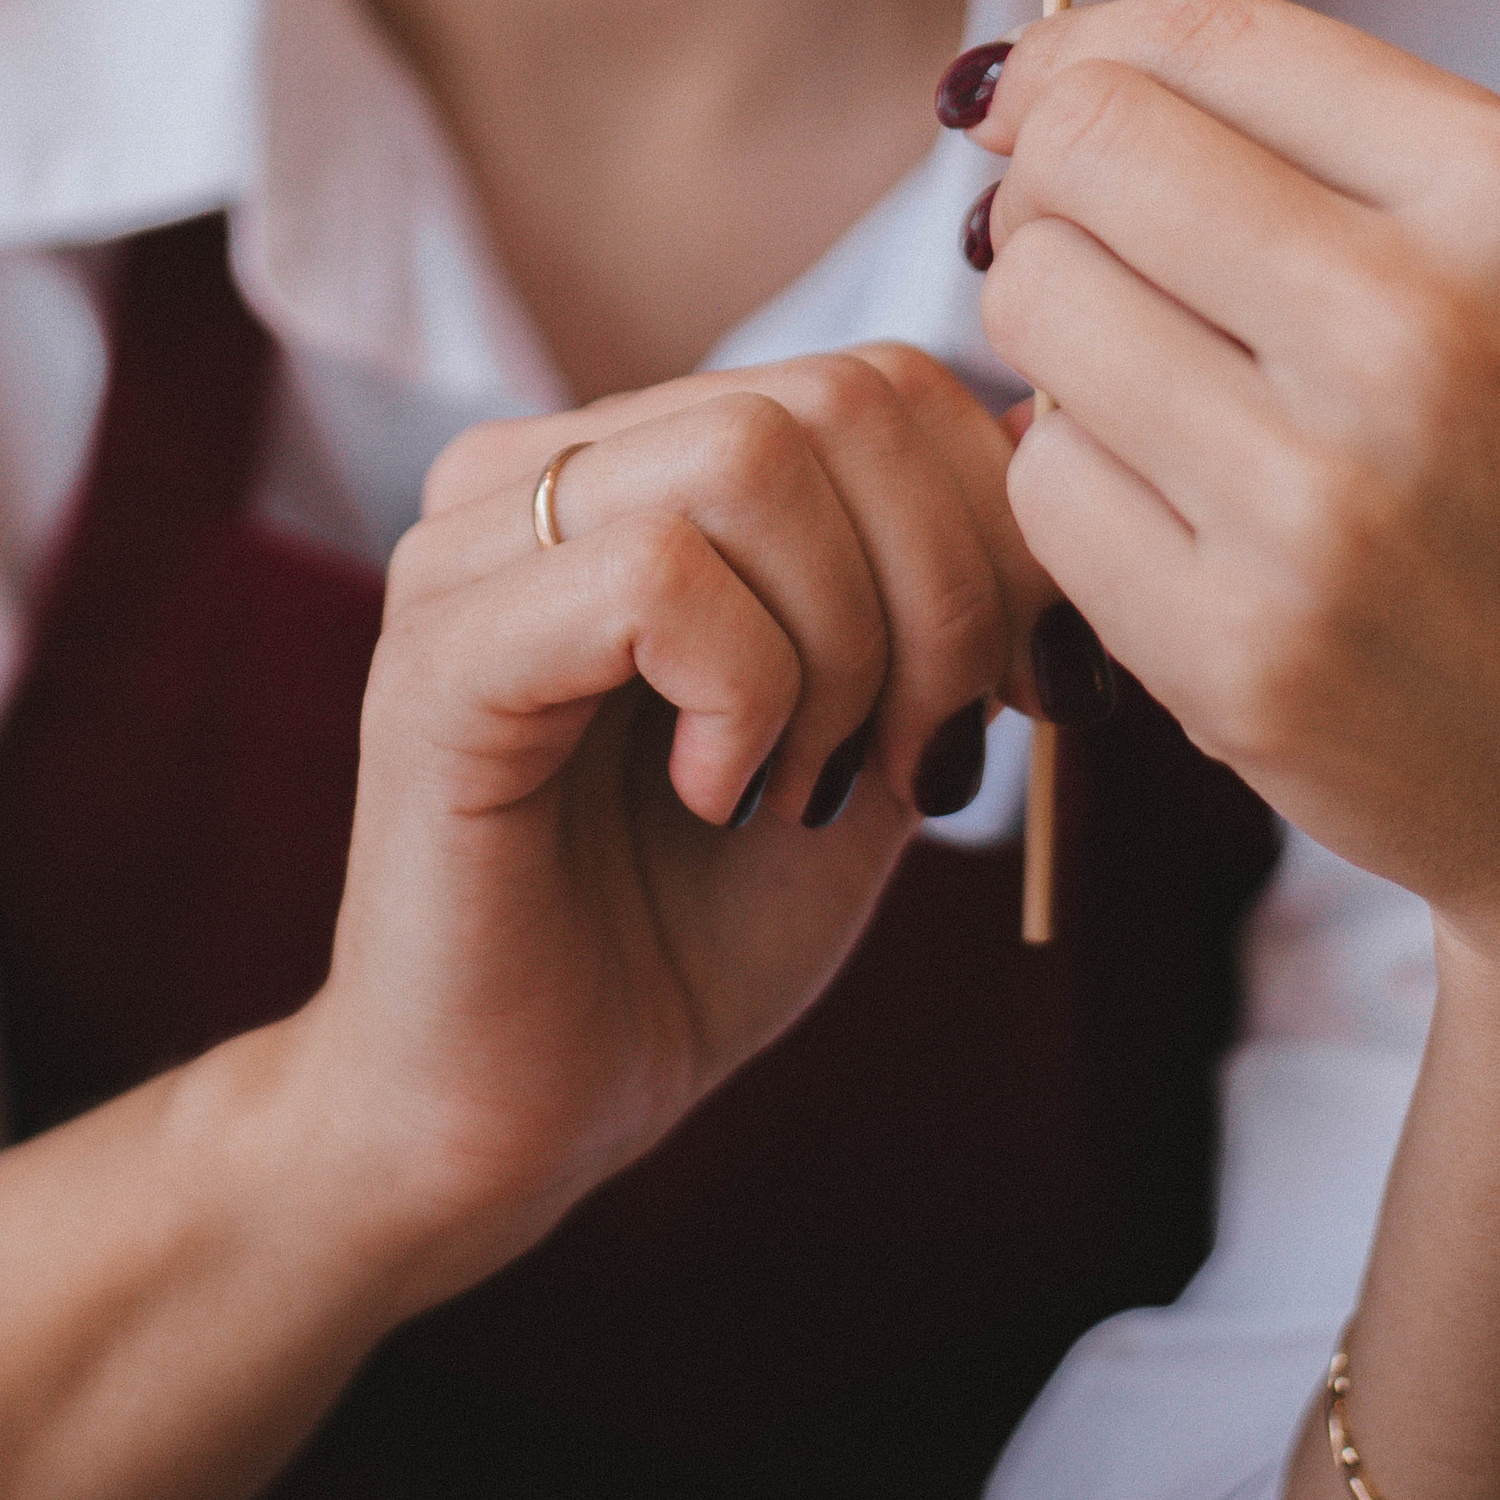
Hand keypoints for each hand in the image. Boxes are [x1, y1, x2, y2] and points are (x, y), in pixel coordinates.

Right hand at [301, 347, 1056, 1294]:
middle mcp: (537, 467)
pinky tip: (716, 793)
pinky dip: (745, 694)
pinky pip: (654, 576)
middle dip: (945, 593)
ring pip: (749, 458)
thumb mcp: (870, 732)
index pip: (878, 380)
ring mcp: (470, 548)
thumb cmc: (685, 931)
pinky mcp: (439, 657)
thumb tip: (1059, 434)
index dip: (995, 530)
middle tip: (914, 759)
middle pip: (833, 400)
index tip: (1015, 699)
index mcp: (636, 463)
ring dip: (845, 646)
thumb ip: (943, 590)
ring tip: (807, 782)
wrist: (519, 1119)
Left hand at [963, 0, 1499, 1000]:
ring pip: (1035, 308)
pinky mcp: (1240, 655)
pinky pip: (1041, 484)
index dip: (1075, 56)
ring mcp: (1324, 505)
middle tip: (1095, 256)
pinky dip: (1079, 487)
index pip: (1199, 37)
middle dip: (1051, 193)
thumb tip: (1022, 78)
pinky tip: (1180, 519)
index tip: (1036, 99)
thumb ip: (1304, 135)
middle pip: (1087, 154)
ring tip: (1159, 393)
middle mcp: (1421, 332)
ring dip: (1058, 340)